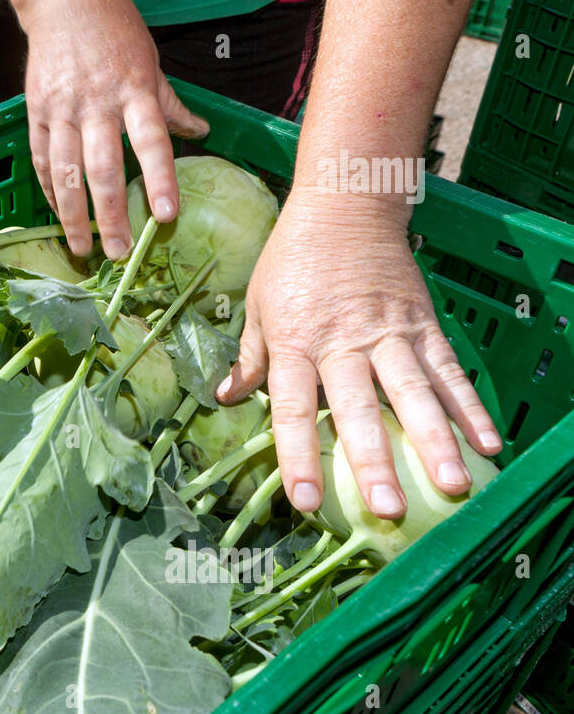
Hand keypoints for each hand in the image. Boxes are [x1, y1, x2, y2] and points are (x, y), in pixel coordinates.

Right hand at [18, 0, 207, 260]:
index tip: (165, 215)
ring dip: (74, 215)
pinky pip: (42, 159)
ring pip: (65, 172)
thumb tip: (201, 131)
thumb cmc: (114, 27)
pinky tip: (59, 216)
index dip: (159, 180)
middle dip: (111, 215)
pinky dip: (50, 191)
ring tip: (83, 248)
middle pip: (103, 168)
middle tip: (119, 252)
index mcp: (134, 88)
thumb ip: (169, 103)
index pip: (151, 141)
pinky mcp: (36, 110)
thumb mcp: (150, 60)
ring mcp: (62, 107)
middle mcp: (97, 101)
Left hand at [217, 200, 502, 517]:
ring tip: (456, 485)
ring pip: (414, 393)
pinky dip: (469, 405)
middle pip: (359, 409)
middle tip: (390, 509)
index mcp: (294, 342)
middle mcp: (342, 342)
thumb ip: (249, 357)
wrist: (345, 204)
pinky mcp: (423, 322)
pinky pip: (448, 369)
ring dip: (436, 442)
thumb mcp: (257, 304)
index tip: (304, 500)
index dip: (297, 456)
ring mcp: (388, 333)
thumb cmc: (292, 259)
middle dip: (375, 461)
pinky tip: (488, 441)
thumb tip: (226, 398)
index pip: (291, 408)